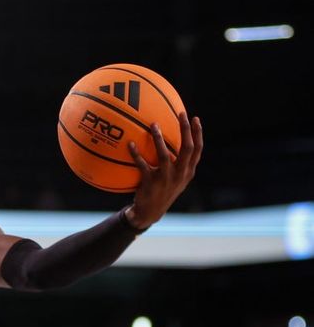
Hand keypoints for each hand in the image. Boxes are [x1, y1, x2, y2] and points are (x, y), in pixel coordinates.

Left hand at [126, 112, 203, 228]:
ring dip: (158, 139)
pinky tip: (130, 144)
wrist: (150, 212)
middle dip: (185, 129)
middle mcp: (180, 174)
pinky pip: (142, 165)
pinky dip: (136, 154)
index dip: (197, 133)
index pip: (197, 150)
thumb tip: (172, 140)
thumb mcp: (175, 179)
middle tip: (180, 113)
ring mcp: (166, 179)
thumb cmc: (162, 190)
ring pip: (165, 155)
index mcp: (188, 172)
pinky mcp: (151, 183)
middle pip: (187, 148)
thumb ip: (177, 163)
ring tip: (153, 124)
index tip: (195, 118)